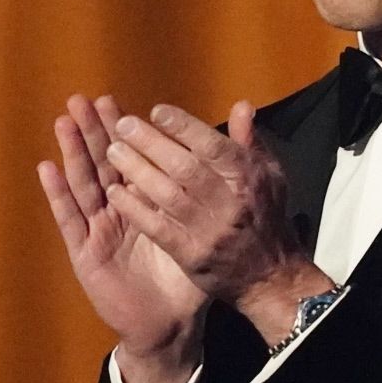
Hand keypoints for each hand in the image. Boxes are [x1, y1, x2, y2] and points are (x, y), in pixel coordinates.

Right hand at [38, 94, 207, 356]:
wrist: (170, 325)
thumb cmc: (186, 280)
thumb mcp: (204, 233)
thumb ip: (217, 198)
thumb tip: (237, 166)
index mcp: (144, 204)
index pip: (131, 161)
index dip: (121, 133)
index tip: (114, 102)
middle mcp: (118, 212)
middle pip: (102, 165)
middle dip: (93, 133)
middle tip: (83, 99)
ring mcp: (99, 230)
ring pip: (84, 184)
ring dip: (73, 152)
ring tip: (63, 120)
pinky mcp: (86, 252)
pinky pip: (71, 220)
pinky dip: (58, 194)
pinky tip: (47, 168)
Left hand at [99, 99, 329, 344]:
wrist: (270, 276)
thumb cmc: (266, 219)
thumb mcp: (270, 177)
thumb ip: (251, 142)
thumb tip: (241, 106)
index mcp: (250, 178)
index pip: (213, 146)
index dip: (183, 126)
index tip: (157, 112)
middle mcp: (231, 203)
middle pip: (185, 168)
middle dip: (150, 143)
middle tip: (123, 125)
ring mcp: (210, 231)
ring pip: (168, 195)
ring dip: (136, 171)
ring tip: (112, 151)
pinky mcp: (192, 256)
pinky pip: (158, 228)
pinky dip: (136, 209)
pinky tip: (116, 192)